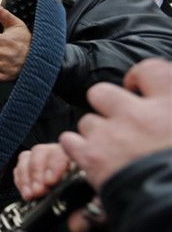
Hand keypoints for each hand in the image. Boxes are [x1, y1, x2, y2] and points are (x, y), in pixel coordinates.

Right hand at [14, 143, 103, 231]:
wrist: (91, 205)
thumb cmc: (95, 201)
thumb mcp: (96, 210)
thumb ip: (88, 216)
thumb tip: (77, 225)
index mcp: (82, 160)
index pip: (66, 152)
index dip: (56, 165)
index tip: (51, 182)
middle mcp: (63, 155)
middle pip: (44, 152)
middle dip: (37, 172)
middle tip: (38, 192)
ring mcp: (47, 158)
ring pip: (30, 156)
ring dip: (27, 176)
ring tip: (30, 194)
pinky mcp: (33, 165)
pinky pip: (22, 164)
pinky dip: (20, 178)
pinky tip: (25, 191)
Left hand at [59, 58, 171, 192]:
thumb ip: (169, 118)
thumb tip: (165, 117)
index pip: (150, 70)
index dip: (139, 77)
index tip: (136, 87)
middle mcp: (140, 114)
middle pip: (102, 93)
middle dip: (105, 107)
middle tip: (117, 124)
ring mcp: (113, 134)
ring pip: (87, 122)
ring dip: (94, 135)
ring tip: (111, 152)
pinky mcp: (93, 156)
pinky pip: (69, 141)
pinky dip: (76, 150)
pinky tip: (90, 161)